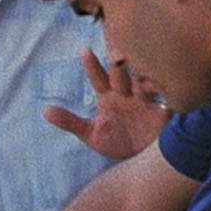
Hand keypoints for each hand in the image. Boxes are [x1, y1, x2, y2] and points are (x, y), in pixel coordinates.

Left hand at [44, 49, 169, 159]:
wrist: (143, 163)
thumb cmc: (117, 143)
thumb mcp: (92, 135)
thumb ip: (70, 122)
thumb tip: (44, 111)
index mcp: (109, 96)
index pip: (98, 77)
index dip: (92, 66)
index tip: (84, 52)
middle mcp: (128, 93)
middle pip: (122, 72)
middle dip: (118, 60)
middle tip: (114, 48)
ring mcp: (147, 100)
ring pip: (143, 81)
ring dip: (141, 72)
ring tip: (137, 62)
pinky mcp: (164, 112)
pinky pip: (166, 98)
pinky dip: (164, 91)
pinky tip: (161, 83)